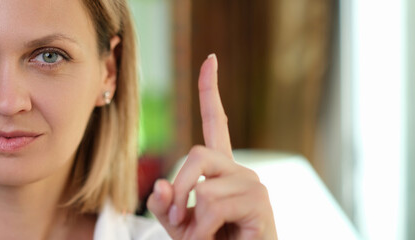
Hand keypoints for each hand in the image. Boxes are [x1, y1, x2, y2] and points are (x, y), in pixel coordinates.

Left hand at [147, 54, 276, 238]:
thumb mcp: (177, 225)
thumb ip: (164, 204)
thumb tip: (160, 184)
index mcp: (220, 169)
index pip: (215, 123)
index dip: (210, 92)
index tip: (210, 60)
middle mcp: (239, 170)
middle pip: (196, 154)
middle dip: (178, 189)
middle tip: (177, 222)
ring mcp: (252, 184)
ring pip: (203, 187)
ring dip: (192, 222)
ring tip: (204, 237)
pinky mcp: (259, 202)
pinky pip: (213, 205)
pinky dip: (202, 228)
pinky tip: (214, 238)